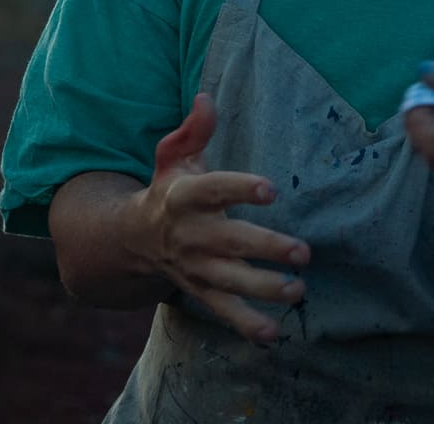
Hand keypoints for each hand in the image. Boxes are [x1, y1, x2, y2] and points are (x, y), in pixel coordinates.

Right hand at [128, 93, 311, 344]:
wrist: (130, 239)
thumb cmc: (168, 189)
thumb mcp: (172, 156)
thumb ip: (193, 130)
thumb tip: (206, 97)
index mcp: (185, 197)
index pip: (214, 190)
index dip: (240, 188)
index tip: (270, 189)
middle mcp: (191, 235)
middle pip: (230, 242)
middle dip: (266, 248)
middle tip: (303, 252)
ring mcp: (195, 267)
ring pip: (230, 281)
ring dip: (263, 289)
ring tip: (297, 290)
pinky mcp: (200, 291)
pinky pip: (223, 310)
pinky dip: (245, 325)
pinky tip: (273, 334)